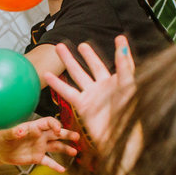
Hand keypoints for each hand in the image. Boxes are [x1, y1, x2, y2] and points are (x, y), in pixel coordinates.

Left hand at [0, 116, 78, 169]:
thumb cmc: (3, 138)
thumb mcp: (6, 134)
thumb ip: (14, 132)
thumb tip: (21, 130)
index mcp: (34, 127)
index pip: (48, 123)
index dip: (54, 125)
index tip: (58, 130)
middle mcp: (40, 136)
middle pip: (56, 134)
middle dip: (67, 135)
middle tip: (77, 137)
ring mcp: (40, 147)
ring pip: (56, 147)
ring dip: (66, 149)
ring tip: (75, 152)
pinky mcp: (37, 158)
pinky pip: (48, 162)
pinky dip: (55, 166)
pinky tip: (63, 170)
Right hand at [45, 35, 135, 149]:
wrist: (118, 136)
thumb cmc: (128, 114)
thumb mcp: (128, 85)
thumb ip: (124, 64)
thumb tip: (121, 43)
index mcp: (119, 81)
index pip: (120, 62)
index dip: (120, 51)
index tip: (118, 38)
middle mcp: (104, 87)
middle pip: (94, 65)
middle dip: (87, 55)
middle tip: (81, 45)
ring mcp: (92, 95)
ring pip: (78, 74)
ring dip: (68, 61)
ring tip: (59, 48)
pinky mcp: (82, 105)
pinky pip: (68, 91)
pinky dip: (57, 83)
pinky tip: (48, 75)